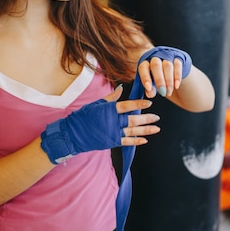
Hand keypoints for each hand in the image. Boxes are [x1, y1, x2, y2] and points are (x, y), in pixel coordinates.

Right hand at [40, 86, 159, 163]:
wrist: (72, 134)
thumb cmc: (83, 116)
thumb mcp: (96, 104)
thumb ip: (110, 97)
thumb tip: (121, 89)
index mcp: (108, 110)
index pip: (126, 106)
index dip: (138, 104)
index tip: (149, 103)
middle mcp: (112, 121)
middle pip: (133, 119)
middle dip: (146, 119)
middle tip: (157, 117)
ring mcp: (112, 132)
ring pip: (132, 131)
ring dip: (146, 130)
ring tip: (156, 128)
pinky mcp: (111, 141)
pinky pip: (126, 141)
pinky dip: (136, 141)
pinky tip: (145, 140)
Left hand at [137, 47, 191, 98]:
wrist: (172, 69)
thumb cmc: (158, 77)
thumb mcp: (152, 84)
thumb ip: (150, 89)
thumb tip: (150, 94)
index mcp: (146, 62)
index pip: (143, 67)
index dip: (145, 78)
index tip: (148, 88)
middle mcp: (156, 56)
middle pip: (156, 65)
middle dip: (159, 80)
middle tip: (162, 92)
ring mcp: (167, 56)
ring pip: (168, 66)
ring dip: (169, 81)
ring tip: (169, 92)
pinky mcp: (178, 57)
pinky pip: (178, 65)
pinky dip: (177, 77)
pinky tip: (176, 86)